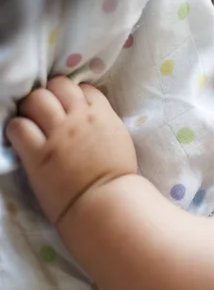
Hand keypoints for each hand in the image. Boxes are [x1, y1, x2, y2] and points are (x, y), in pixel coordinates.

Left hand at [6, 76, 136, 224]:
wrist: (106, 203)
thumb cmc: (117, 178)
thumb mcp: (120, 140)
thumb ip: (104, 122)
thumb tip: (91, 115)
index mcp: (102, 116)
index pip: (85, 88)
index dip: (76, 95)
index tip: (72, 107)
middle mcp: (79, 119)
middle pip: (58, 86)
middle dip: (51, 95)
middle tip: (48, 112)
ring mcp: (58, 135)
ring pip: (36, 99)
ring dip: (32, 108)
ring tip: (33, 122)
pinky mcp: (38, 154)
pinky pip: (18, 126)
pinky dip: (17, 129)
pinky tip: (23, 139)